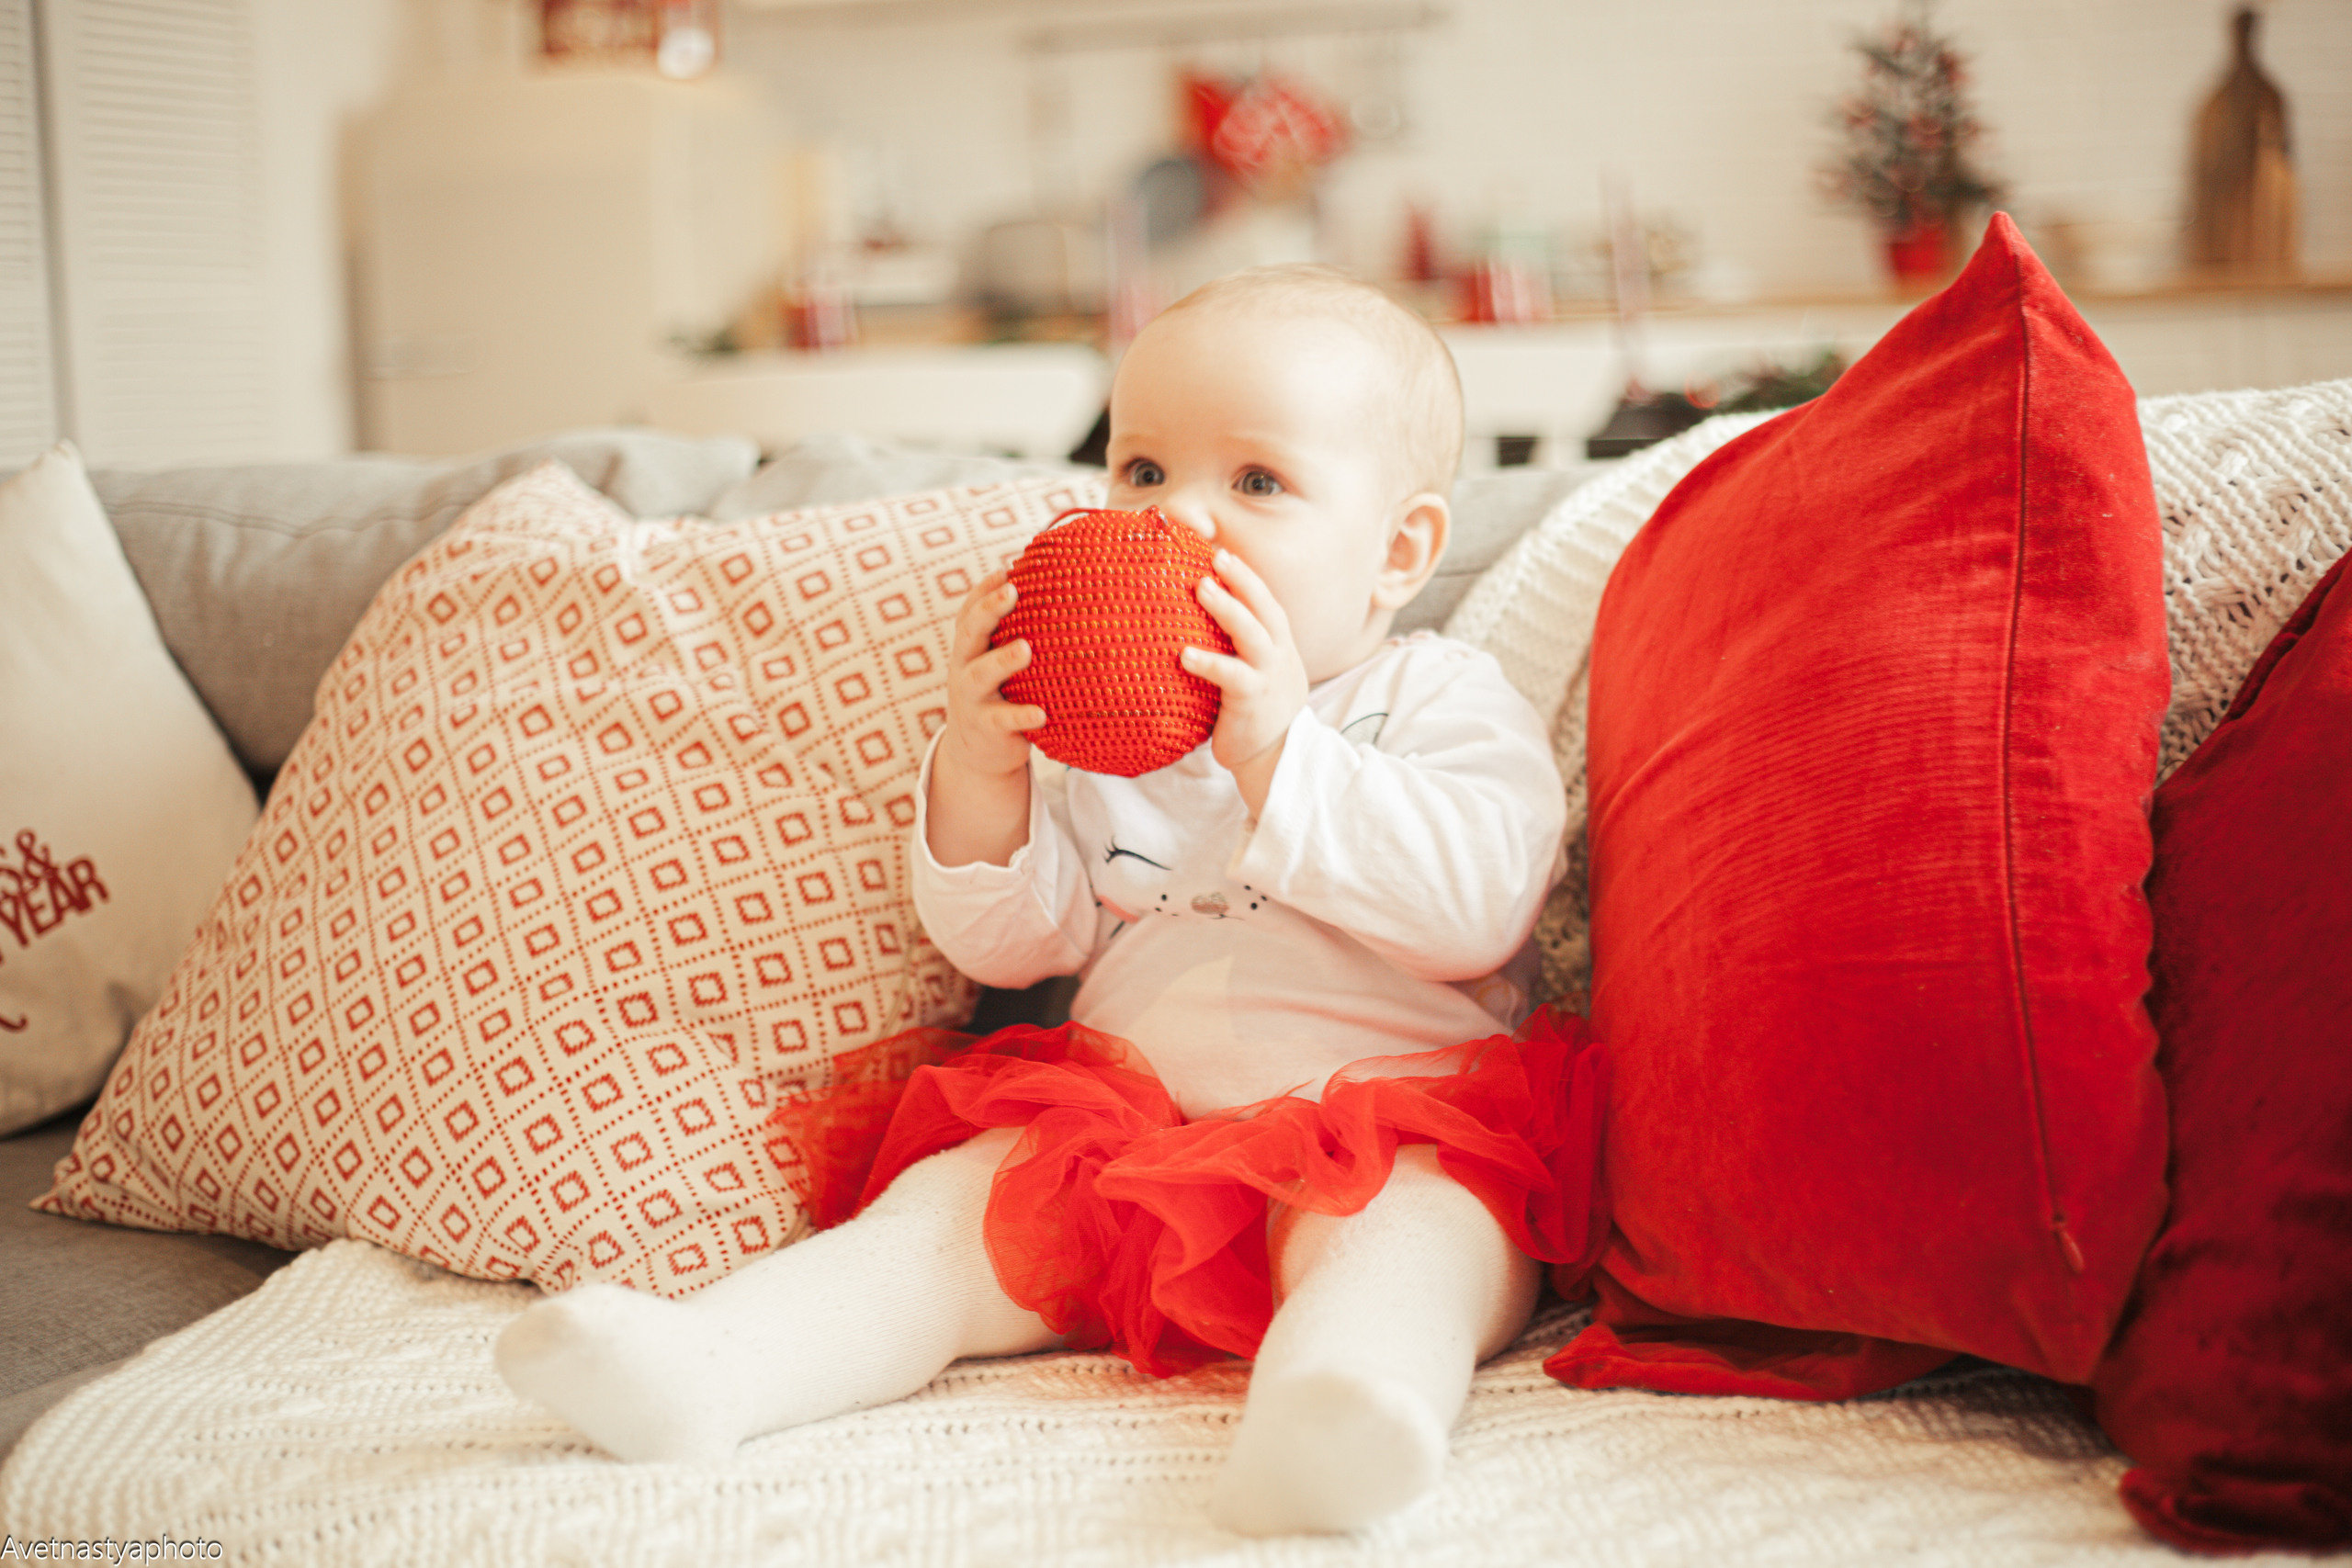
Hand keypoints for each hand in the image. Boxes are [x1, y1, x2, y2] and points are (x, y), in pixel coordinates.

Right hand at [943, 571, 1045, 779]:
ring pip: (982, 675)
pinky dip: (1021, 715)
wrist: (976, 752)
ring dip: (1003, 660)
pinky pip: (1003, 719)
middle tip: (1012, 590)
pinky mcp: (987, 727)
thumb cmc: (998, 694)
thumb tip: (1058, 593)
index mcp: (970, 647)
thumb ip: (1014, 634)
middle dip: (989, 610)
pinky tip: (1041, 713)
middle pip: (970, 633)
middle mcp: (965, 667)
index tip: (1006, 570)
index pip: (969, 612)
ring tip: (1026, 649)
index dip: (984, 590)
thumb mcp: (995, 662)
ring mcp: (973, 698)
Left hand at [1182, 549, 1308, 817]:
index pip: (1267, 604)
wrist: (1275, 760)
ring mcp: (1269, 677)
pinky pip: (1232, 676)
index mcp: (1280, 647)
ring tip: (1201, 587)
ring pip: (1253, 634)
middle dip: (1243, 579)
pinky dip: (1209, 662)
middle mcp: (1279, 657)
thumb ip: (1238, 651)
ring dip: (1228, 608)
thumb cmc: (1255, 716)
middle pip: (1265, 608)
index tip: (1224, 553)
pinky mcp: (1253, 701)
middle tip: (1217, 556)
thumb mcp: (1255, 675)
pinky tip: (1184, 655)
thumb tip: (1196, 625)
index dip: (1248, 578)